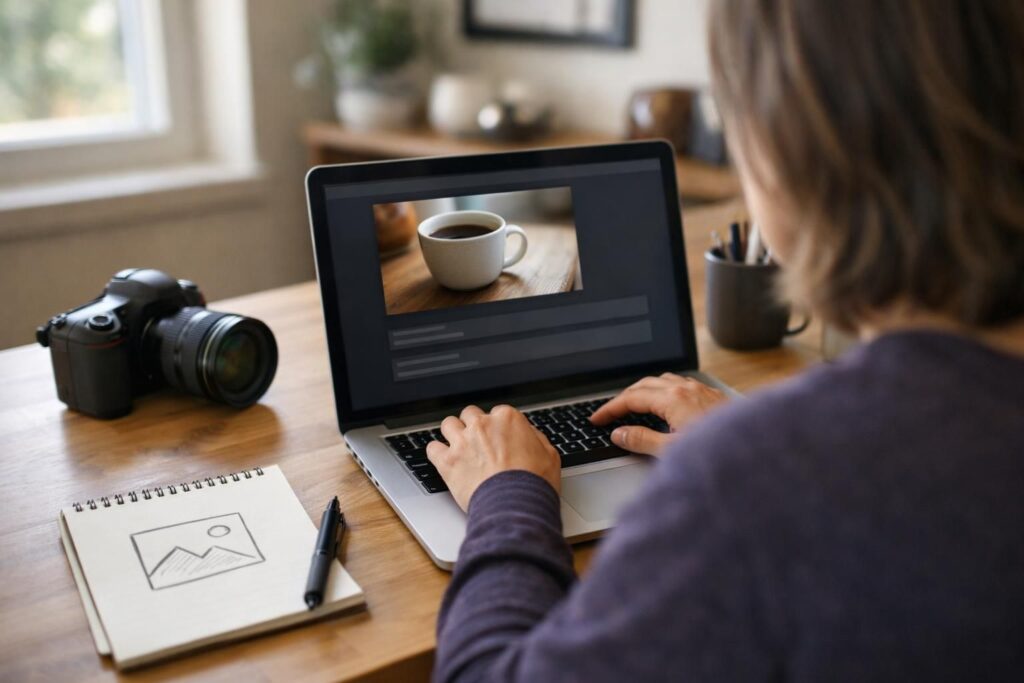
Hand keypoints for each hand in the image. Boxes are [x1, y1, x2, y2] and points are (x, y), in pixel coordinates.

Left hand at [426, 404, 560, 511]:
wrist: (516, 506)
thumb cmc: (534, 483)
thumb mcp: (549, 455)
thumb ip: (535, 439)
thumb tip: (528, 435)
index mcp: (507, 419)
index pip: (496, 413)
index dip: (497, 428)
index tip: (497, 440)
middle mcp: (482, 425)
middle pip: (470, 415)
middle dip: (473, 427)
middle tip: (478, 444)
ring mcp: (462, 442)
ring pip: (448, 425)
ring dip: (453, 434)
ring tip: (458, 448)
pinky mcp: (447, 461)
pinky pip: (432, 448)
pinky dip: (437, 454)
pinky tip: (443, 460)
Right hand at [589, 373, 726, 455]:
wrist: (758, 451)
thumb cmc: (719, 452)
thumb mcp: (672, 450)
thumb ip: (642, 440)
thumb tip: (619, 434)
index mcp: (673, 399)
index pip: (632, 398)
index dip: (610, 408)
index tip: (597, 419)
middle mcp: (687, 389)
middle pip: (645, 384)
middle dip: (625, 397)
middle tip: (610, 413)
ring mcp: (702, 391)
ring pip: (664, 381)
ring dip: (645, 390)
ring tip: (634, 406)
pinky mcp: (713, 397)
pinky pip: (681, 385)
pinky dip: (664, 391)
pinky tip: (667, 406)